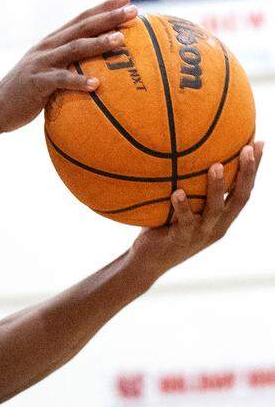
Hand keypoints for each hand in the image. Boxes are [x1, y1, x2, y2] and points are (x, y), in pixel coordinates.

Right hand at [0, 0, 136, 132]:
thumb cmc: (23, 95)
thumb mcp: (44, 73)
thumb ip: (65, 67)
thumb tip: (93, 71)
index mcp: (50, 43)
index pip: (80, 19)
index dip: (103, 8)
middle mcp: (47, 48)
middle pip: (82, 27)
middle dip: (109, 17)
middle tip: (133, 11)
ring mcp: (41, 64)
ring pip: (74, 48)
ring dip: (98, 43)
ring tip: (120, 40)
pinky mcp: (36, 83)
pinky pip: (61, 80)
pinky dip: (78, 82)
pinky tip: (96, 85)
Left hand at [129, 142, 263, 277]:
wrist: (148, 262)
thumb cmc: (164, 229)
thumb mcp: (183, 208)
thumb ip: (191, 189)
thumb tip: (186, 155)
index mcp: (223, 218)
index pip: (244, 190)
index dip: (254, 169)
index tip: (259, 144)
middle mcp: (217, 226)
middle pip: (239, 198)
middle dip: (247, 173)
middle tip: (247, 149)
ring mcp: (200, 234)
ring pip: (215, 209)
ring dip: (216, 187)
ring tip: (215, 166)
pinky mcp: (180, 240)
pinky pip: (184, 222)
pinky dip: (182, 207)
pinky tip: (178, 193)